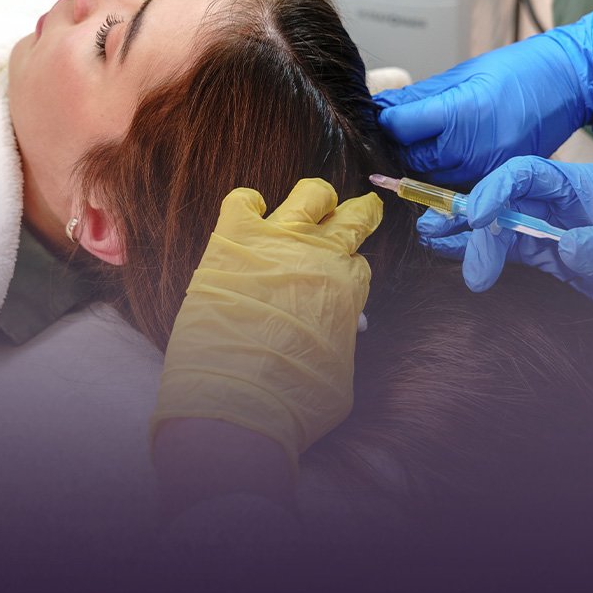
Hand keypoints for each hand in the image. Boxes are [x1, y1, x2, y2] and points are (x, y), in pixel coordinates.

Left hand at [150, 179, 382, 468]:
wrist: (235, 399)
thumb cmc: (293, 398)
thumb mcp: (338, 373)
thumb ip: (342, 339)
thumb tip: (347, 325)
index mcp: (347, 286)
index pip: (359, 262)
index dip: (350, 271)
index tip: (342, 281)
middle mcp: (318, 253)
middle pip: (352, 217)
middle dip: (360, 214)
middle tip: (359, 215)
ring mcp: (275, 239)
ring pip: (310, 194)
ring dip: (315, 199)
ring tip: (311, 208)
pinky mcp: (232, 237)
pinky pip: (243, 200)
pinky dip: (248, 204)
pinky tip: (249, 217)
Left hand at [374, 10, 592, 184]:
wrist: (568, 83)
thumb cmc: (519, 70)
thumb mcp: (464, 74)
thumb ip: (420, 97)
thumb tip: (384, 107)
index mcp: (460, 114)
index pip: (401, 127)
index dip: (386, 120)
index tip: (382, 114)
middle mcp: (472, 149)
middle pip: (412, 159)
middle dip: (399, 145)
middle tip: (396, 130)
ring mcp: (486, 169)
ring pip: (432, 177)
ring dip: (420, 162)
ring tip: (421, 140)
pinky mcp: (498, 179)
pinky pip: (458, 184)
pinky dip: (445, 172)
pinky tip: (446, 153)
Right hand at [418, 156, 592, 368]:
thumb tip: (566, 247)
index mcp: (584, 186)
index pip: (528, 174)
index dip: (495, 188)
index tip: (475, 215)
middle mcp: (564, 202)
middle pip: (504, 199)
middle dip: (472, 219)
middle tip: (444, 242)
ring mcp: (555, 230)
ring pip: (500, 224)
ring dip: (468, 234)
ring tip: (432, 241)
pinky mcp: (552, 258)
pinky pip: (509, 249)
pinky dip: (482, 252)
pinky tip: (456, 255)